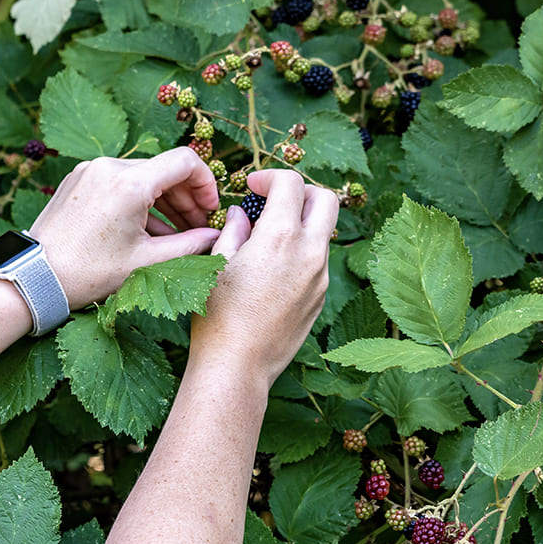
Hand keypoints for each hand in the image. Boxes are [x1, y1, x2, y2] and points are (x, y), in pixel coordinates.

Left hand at [28, 147, 222, 308]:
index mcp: (129, 182)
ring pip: (141, 177)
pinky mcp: (77, 180)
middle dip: (186, 198)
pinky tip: (146, 231)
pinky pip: (118, 183)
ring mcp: (90, 170)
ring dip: (163, 202)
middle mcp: (109, 166)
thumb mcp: (146, 262)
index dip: (206, 184)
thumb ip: (189, 245)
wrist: (34, 278)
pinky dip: (137, 202)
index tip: (209, 211)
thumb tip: (215, 237)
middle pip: (163, 170)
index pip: (185, 162)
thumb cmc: (88, 273)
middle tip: (197, 228)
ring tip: (175, 234)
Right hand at [191, 169, 338, 384]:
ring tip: (268, 239)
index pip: (291, 183)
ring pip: (323, 233)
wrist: (237, 366)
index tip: (253, 186)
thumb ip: (234, 231)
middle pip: (325, 199)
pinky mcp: (319, 299)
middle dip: (301, 192)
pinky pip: (317, 263)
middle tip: (274, 201)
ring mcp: (319, 278)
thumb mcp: (216, 265)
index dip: (270, 177)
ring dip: (301, 224)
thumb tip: (241, 215)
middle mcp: (309, 253)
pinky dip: (301, 253)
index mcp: (280, 237)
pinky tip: (272, 271)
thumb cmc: (218, 317)